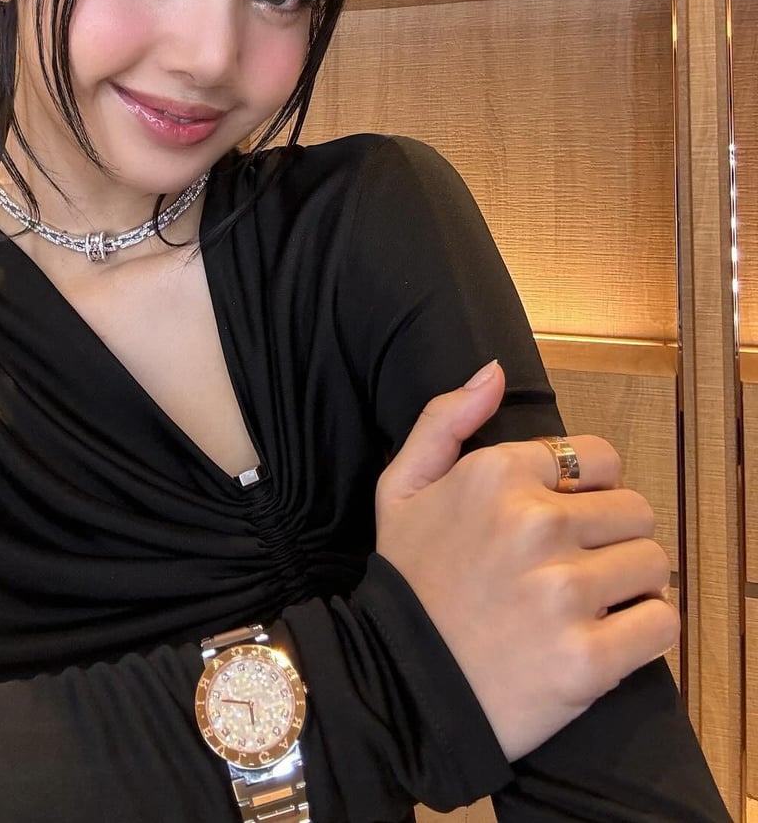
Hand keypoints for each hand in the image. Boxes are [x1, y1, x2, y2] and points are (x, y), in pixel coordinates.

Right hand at [374, 361, 678, 760]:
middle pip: (635, 510)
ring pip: (653, 563)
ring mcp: (564, 591)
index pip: (599, 459)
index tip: (562, 522)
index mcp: (496, 475)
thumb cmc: (407, 582)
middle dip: (612, 536)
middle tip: (575, 567)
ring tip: (590, 604)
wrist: (396, 687)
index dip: (587, 490)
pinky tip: (607, 638)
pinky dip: (645, 631)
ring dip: (631, 584)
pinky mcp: (588, 658)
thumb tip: (494, 371)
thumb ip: (445, 419)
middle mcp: (535, 524)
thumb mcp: (400, 487)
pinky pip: (662, 623)